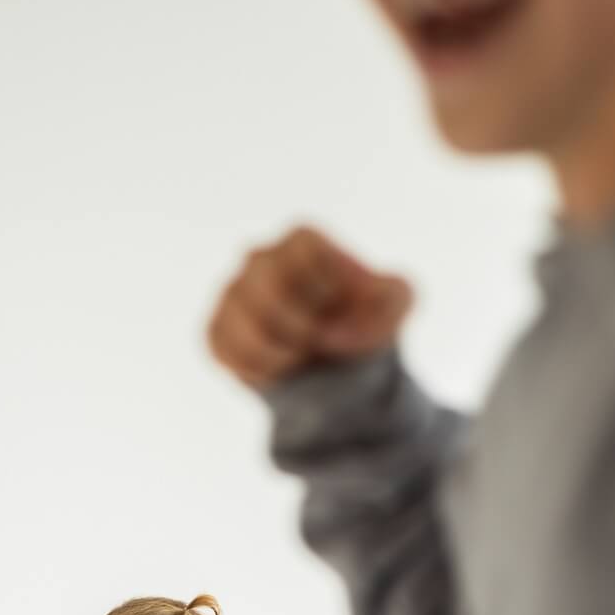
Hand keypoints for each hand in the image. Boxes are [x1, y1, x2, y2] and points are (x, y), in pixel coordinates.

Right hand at [207, 225, 413, 388]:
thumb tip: (335, 331)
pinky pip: (222, 347)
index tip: (341, 310)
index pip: (302, 247)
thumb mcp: (398, 304)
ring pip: (239, 319)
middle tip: (319, 344)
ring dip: (275, 350)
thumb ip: (394, 296)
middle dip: (298, 324)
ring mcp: (232, 295)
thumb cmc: (362, 324)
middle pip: (265, 282)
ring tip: (297, 360)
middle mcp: (260, 260)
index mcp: (301, 242)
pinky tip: (275, 372)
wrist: (332, 369)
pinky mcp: (216, 331)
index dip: (325, 285)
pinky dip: (253, 367)